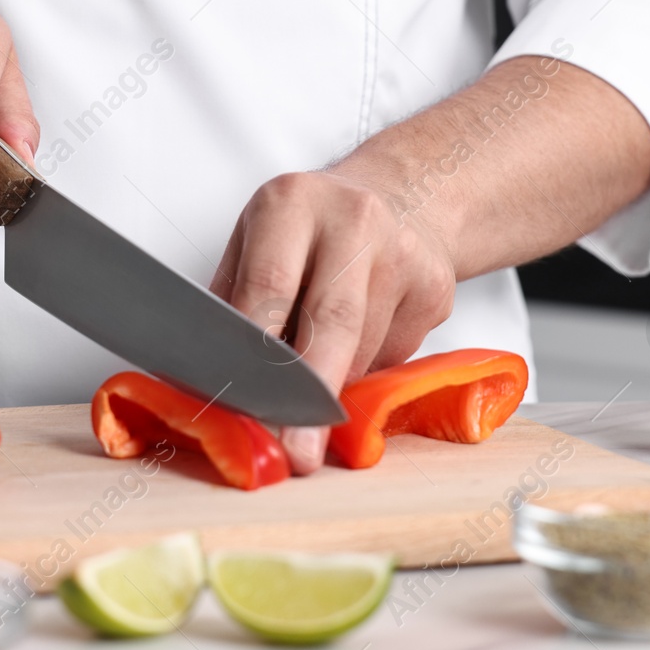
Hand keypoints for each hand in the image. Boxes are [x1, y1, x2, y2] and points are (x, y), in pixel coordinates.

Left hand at [211, 166, 456, 474]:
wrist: (397, 198)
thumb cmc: (306, 233)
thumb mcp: (254, 243)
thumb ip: (235, 304)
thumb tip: (212, 384)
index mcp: (291, 202)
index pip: (269, 286)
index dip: (256, 352)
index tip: (247, 403)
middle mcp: (352, 219)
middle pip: (333, 321)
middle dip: (312, 393)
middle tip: (300, 451)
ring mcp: (404, 251)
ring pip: (364, 351)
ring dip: (333, 381)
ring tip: (314, 372)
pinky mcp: (436, 286)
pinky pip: (395, 354)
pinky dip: (368, 367)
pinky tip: (358, 339)